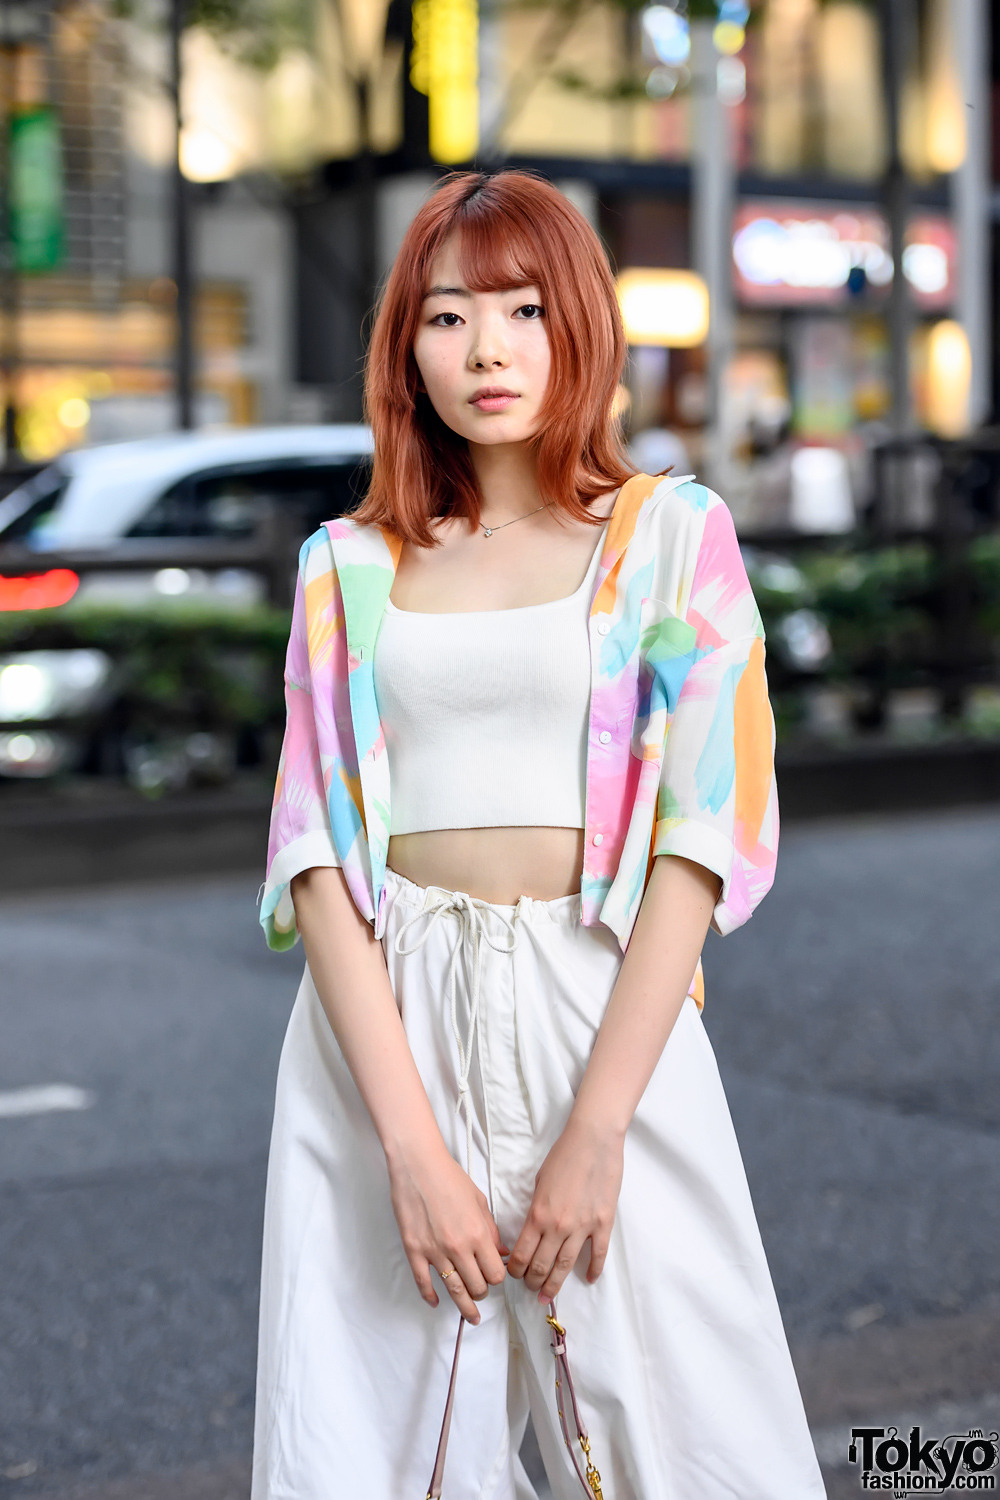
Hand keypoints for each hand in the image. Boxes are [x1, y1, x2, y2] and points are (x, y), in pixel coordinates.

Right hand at [385, 1140, 509, 1325]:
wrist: (418, 1166)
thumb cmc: (450, 1178)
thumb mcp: (479, 1201)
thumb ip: (491, 1230)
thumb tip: (501, 1252)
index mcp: (478, 1234)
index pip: (495, 1274)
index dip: (497, 1278)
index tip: (495, 1275)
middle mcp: (458, 1247)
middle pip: (477, 1286)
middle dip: (482, 1292)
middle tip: (481, 1290)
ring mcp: (435, 1252)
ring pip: (454, 1291)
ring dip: (465, 1307)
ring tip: (471, 1317)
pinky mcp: (414, 1251)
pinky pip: (424, 1283)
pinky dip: (430, 1297)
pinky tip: (436, 1302)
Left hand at [506, 1116, 623, 1302]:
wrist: (593, 1140)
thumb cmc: (563, 1156)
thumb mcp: (539, 1183)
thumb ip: (536, 1210)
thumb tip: (533, 1230)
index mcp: (538, 1215)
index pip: (521, 1254)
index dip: (515, 1270)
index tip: (514, 1275)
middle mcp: (558, 1226)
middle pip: (542, 1265)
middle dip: (533, 1281)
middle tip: (531, 1289)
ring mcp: (583, 1227)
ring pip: (566, 1266)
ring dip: (555, 1284)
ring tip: (548, 1295)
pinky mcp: (603, 1224)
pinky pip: (598, 1254)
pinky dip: (594, 1270)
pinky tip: (589, 1279)